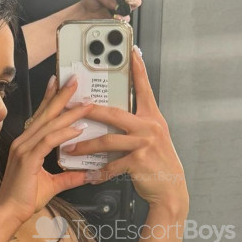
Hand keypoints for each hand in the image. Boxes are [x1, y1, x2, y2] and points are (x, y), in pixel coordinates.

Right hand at [0, 77, 94, 223]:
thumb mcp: (53, 184)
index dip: (50, 98)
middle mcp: (23, 142)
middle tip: (75, 81)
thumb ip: (69, 177)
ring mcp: (24, 149)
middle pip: (45, 114)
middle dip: (61, 96)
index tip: (60, 84)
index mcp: (26, 144)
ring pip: (49, 124)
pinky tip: (77, 129)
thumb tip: (88, 174)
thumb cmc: (24, 198)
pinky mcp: (27, 159)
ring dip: (69, 112)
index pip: (40, 116)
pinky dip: (64, 133)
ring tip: (86, 104)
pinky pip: (48, 141)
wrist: (10, 213)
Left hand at [62, 47, 188, 208]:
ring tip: (70, 149)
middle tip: (71, 108)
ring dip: (85, 145)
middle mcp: (149, 127)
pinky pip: (112, 165)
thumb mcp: (154, 138)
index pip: (144, 89)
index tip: (131, 52)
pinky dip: (99, 172)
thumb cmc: (158, 164)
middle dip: (89, 111)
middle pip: (114, 113)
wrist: (171, 189)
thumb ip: (139, 125)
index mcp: (152, 118)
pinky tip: (90, 176)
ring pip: (107, 140)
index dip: (138, 70)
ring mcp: (145, 143)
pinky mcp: (139, 161)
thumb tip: (115, 117)